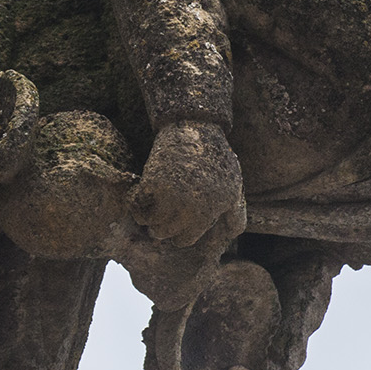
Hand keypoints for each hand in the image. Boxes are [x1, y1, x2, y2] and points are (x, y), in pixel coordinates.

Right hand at [130, 121, 244, 247]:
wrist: (195, 129)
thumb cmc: (217, 161)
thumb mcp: (234, 191)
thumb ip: (236, 217)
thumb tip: (229, 237)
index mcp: (207, 214)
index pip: (184, 240)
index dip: (179, 233)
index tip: (176, 222)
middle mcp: (188, 209)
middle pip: (163, 234)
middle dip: (160, 228)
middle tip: (159, 217)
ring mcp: (170, 196)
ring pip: (148, 222)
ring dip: (147, 217)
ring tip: (151, 206)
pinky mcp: (153, 182)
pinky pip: (135, 204)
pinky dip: (134, 202)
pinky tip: (140, 194)